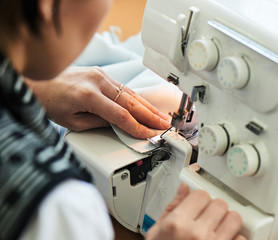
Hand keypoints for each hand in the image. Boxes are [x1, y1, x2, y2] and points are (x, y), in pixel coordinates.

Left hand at [24, 66, 169, 138]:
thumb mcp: (72, 122)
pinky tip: (147, 105)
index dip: (138, 127)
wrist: (37, 80)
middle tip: (165, 125)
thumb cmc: (49, 101)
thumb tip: (118, 125)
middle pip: (132, 102)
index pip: (121, 115)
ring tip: (161, 117)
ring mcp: (101, 75)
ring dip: (148, 106)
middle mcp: (98, 82)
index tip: (150, 135)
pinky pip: (124, 88)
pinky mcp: (102, 73)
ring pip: (132, 93)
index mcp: (88, 96)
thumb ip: (98, 123)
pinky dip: (138, 98)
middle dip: (151, 116)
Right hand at [146, 183, 245, 239]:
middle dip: (214, 209)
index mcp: (177, 224)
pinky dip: (234, 239)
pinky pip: (240, 239)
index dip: (200, 199)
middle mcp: (196, 234)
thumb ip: (172, 207)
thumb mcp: (157, 232)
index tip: (199, 204)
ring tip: (219, 227)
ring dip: (228, 221)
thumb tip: (184, 188)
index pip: (201, 195)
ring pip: (234, 218)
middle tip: (208, 217)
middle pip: (219, 204)